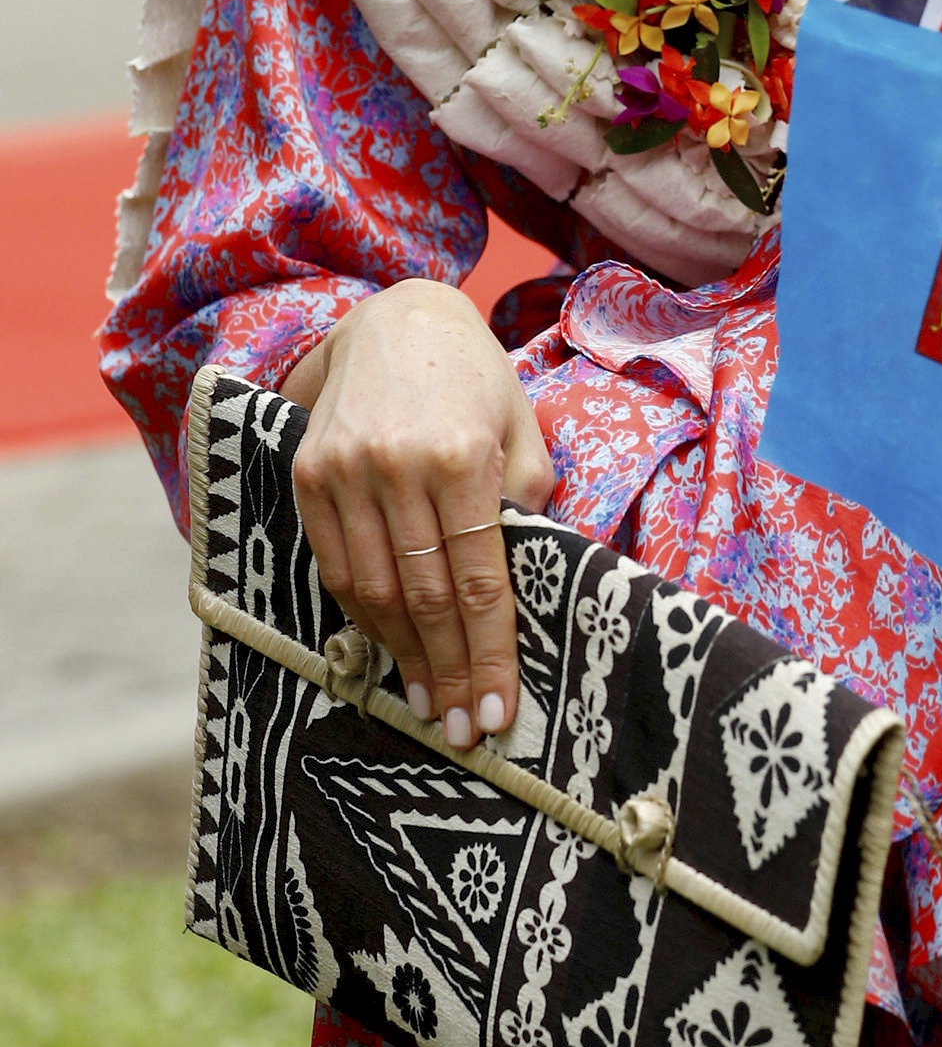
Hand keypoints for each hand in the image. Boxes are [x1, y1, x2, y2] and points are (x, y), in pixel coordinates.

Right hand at [289, 283, 554, 753]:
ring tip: (427, 703)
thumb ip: (529, 497)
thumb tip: (529, 579)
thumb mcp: (522, 425)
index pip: (478, 579)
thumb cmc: (474, 378)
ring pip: (372, 591)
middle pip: (425, 597)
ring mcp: (344, 472)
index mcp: (461, 457)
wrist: (395, 316)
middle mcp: (396, 467)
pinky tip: (386, 649)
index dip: (488, 652)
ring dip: (402, 657)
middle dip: (447, 672)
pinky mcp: (307, 474)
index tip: (496, 711)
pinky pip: (334, 565)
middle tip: (462, 730)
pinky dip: (361, 616)